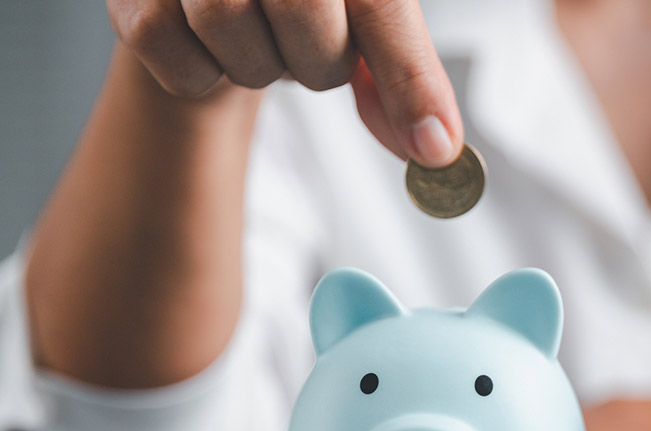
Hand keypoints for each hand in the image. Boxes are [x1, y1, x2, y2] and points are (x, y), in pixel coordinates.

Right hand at [105, 0, 462, 165]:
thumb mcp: (361, 22)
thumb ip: (400, 78)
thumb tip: (435, 148)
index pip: (383, 8)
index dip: (411, 79)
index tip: (434, 151)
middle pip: (307, 14)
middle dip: (318, 59)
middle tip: (305, 46)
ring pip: (230, 27)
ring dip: (255, 64)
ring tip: (256, 36)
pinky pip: (172, 51)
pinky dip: (197, 74)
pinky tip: (208, 48)